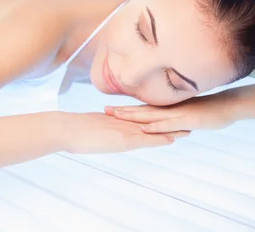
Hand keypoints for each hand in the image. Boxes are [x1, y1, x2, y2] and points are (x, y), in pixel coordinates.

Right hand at [60, 112, 189, 153]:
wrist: (65, 129)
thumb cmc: (73, 130)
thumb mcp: (92, 128)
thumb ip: (101, 125)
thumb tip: (104, 126)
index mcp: (119, 122)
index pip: (142, 119)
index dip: (158, 117)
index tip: (172, 115)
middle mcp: (125, 125)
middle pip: (152, 122)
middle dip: (170, 121)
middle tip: (189, 118)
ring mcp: (123, 131)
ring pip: (152, 130)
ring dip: (170, 130)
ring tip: (188, 129)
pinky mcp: (121, 138)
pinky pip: (143, 139)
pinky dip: (157, 139)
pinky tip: (171, 139)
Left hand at [104, 94, 235, 132]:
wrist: (228, 105)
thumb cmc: (208, 110)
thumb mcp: (186, 114)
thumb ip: (173, 117)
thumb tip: (162, 121)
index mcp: (167, 108)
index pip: (142, 108)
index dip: (126, 108)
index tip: (109, 108)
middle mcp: (169, 109)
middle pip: (141, 110)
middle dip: (122, 111)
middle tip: (104, 110)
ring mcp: (177, 114)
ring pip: (151, 116)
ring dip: (133, 117)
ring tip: (116, 116)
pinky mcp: (187, 120)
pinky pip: (169, 124)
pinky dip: (156, 127)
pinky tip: (145, 128)